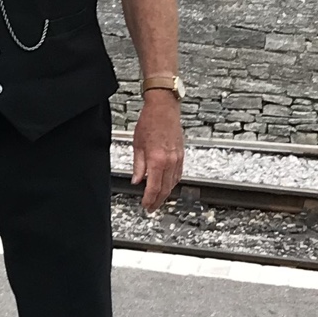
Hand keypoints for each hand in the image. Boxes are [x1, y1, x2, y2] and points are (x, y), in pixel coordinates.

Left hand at [131, 92, 184, 211]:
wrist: (164, 109)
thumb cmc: (149, 122)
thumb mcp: (137, 145)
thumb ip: (138, 166)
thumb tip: (136, 180)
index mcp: (157, 160)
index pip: (153, 187)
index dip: (149, 199)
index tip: (145, 205)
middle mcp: (170, 161)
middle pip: (165, 188)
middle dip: (158, 200)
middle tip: (151, 207)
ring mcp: (178, 158)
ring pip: (173, 183)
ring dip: (165, 193)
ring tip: (157, 200)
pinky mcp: (181, 155)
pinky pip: (178, 174)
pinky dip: (172, 183)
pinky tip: (167, 186)